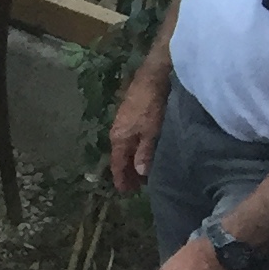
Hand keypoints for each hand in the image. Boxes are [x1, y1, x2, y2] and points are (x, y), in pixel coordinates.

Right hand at [108, 72, 171, 194]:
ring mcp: (122, 123)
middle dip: (125, 171)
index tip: (124, 192)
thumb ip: (145, 152)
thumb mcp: (150, 132)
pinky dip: (133, 149)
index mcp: (119, 138)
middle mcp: (116, 132)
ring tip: (139, 171)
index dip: (121, 178)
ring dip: (130, 160)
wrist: (152, 78)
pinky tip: (141, 150)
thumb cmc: (151, 106)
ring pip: (124, 147)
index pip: (117, 163)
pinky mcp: (129, 115)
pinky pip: (128, 139)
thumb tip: (139, 172)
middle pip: (119, 156)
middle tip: (134, 186)